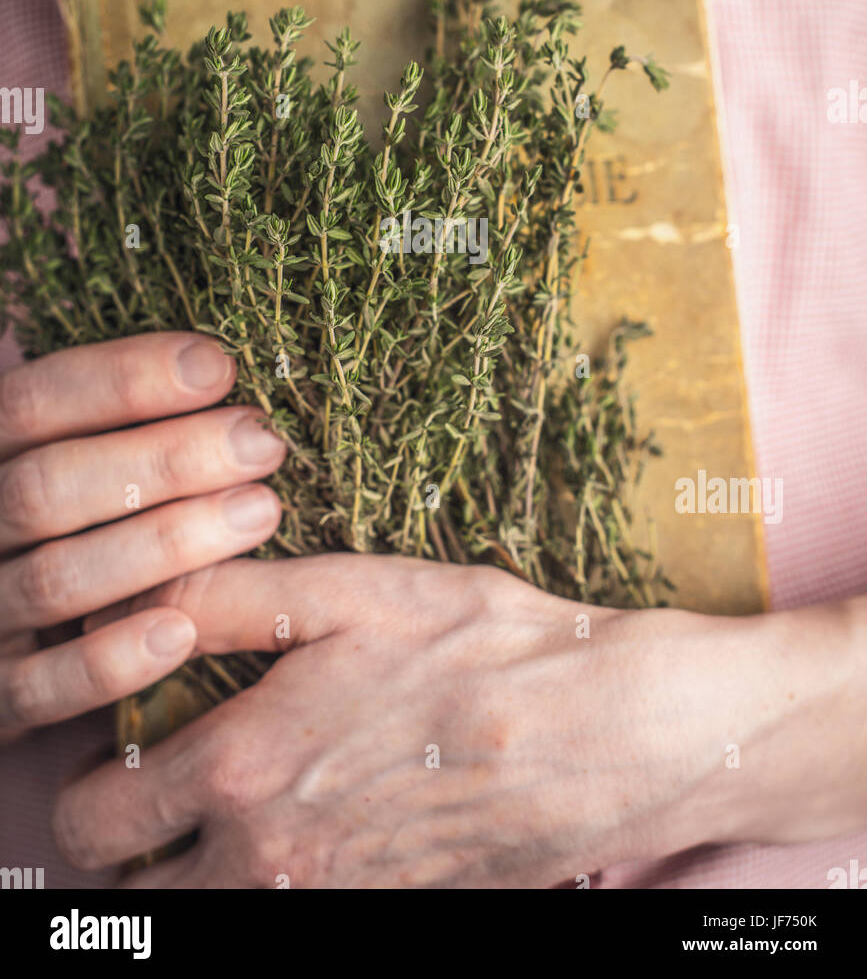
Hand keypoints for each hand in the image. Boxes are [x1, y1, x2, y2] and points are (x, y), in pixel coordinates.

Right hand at [0, 333, 284, 742]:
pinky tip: (182, 630)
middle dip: (162, 460)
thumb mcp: (67, 465)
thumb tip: (192, 353)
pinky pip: (43, 688)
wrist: (10, 657)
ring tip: (261, 512)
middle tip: (260, 442)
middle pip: (45, 486)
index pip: (32, 402)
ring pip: (56, 579)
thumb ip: (100, 418)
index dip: (123, 379)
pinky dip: (110, 660)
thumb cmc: (67, 533)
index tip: (218, 366)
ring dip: (162, 544)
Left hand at [51, 555, 866, 887]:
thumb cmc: (485, 648)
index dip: (87, 789)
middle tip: (167, 786)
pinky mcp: (386, 920)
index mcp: (245, 770)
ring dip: (200, 874)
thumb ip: (235, 595)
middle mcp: (272, 860)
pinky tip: (320, 824)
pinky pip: (292, 924)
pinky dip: (277, 888)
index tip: (118, 753)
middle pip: (134, 898)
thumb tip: (149, 592)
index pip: (93, 824)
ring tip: (240, 805)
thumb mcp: (357, 590)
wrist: (609, 732)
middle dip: (128, 849)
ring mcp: (330, 905)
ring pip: (210, 920)